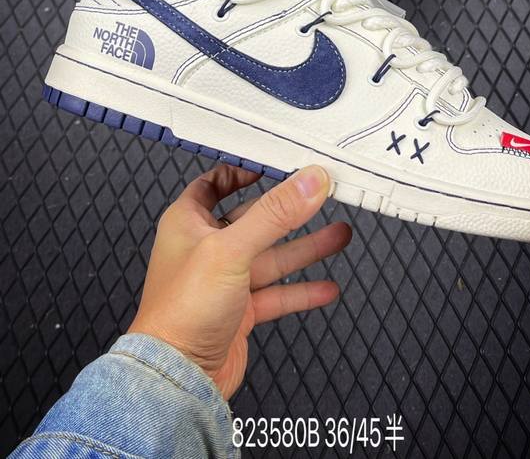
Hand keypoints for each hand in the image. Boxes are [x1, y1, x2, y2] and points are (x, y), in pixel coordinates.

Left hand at [128, 164, 350, 398]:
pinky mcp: (239, 313)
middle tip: (322, 200)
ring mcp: (224, 282)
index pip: (214, 185)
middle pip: (254, 220)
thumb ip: (275, 213)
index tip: (271, 165)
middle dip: (291, 212)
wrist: (176, 380)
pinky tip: (327, 288)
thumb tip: (309, 181)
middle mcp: (205, 250)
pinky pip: (277, 294)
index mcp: (188, 223)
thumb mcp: (232, 249)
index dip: (240, 172)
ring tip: (339, 236)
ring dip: (306, 248)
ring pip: (272, 258)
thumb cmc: (180, 313)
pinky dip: (302, 291)